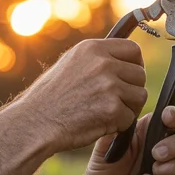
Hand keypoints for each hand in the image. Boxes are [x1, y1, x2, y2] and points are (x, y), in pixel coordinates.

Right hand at [14, 38, 148, 151]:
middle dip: (131, 89)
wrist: (35, 122)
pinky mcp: (112, 109)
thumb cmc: (49, 98)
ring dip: (127, 108)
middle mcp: (103, 63)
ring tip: (105, 113)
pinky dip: (118, 126)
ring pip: (139, 96)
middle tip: (115, 101)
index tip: (128, 76)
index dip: (135, 65)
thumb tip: (122, 61)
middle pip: (140, 74)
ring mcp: (109, 86)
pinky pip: (130, 118)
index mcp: (92, 48)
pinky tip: (99, 124)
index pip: (133, 49)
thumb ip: (96, 60)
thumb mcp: (70, 64)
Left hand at [82, 106, 174, 174]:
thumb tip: (128, 116)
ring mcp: (169, 171)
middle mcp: (164, 149)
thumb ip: (116, 131)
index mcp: (149, 133)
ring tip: (151, 171)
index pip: (171, 119)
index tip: (167, 118)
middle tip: (155, 153)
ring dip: (171, 166)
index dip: (174, 116)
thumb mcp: (104, 147)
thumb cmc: (103, 169)